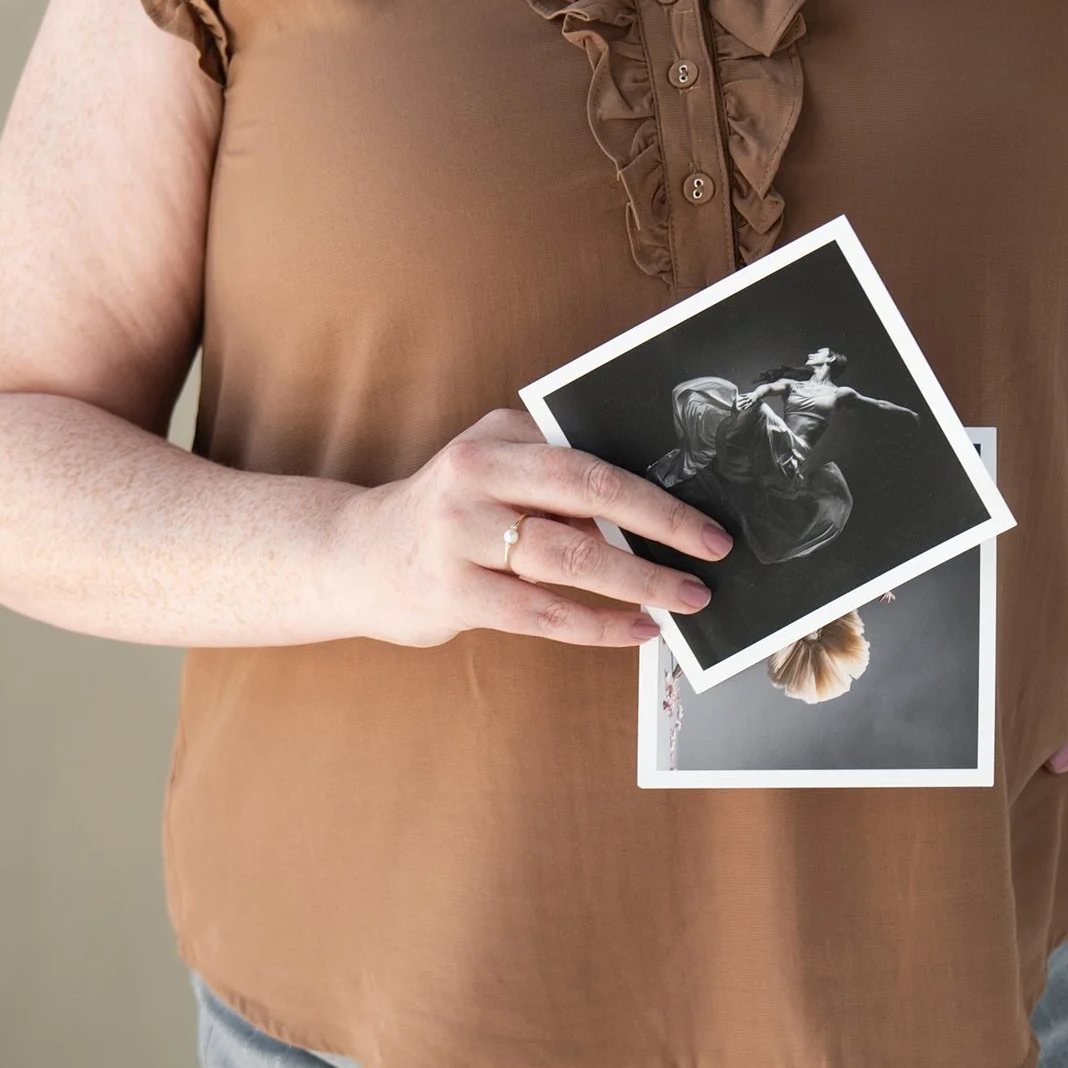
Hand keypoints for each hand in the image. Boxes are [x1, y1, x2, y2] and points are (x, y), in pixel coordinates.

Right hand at [328, 408, 733, 650]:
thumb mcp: (491, 470)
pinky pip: (542, 613)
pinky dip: (598, 624)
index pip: (586, 454)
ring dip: (637, 580)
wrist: (356, 556)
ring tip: (684, 598)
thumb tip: (648, 507)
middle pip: (584, 491)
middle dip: (659, 523)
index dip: (649, 484)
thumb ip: (552, 477)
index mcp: (495, 438)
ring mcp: (460, 535)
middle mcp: (474, 476)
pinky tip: (636, 629)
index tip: (701, 510)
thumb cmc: (447, 513)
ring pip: (568, 555)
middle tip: (711, 549)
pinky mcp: (454, 593)